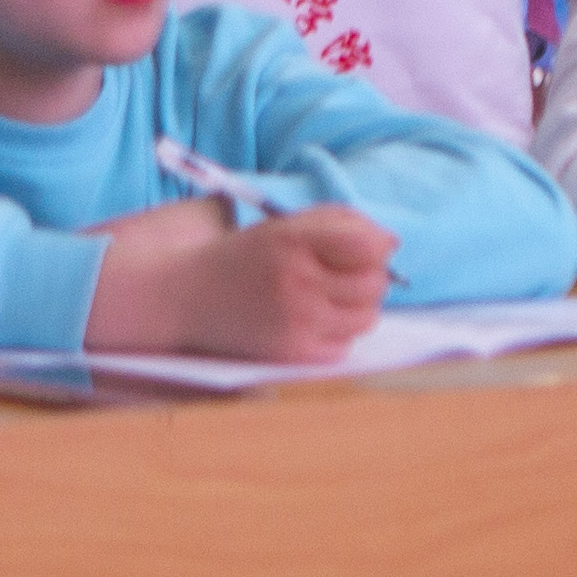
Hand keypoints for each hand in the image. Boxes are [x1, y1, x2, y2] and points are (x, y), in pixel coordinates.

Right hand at [91, 200, 397, 360]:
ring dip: (356, 307)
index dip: (375, 247)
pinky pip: (344, 346)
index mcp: (294, 239)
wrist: (185, 297)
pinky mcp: (292, 354)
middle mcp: (296, 280)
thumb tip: (392, 244)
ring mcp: (295, 320)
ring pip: (365, 318)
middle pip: (374, 284)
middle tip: (343, 274)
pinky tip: (310, 321)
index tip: (362, 249)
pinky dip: (337, 334)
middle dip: (369, 277)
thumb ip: (341, 222)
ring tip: (327, 297)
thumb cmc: (244, 257)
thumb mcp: (285, 225)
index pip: (369, 245)